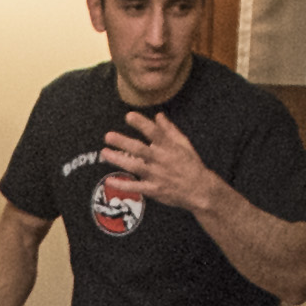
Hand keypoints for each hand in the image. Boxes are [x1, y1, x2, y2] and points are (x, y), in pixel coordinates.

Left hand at [104, 108, 218, 212]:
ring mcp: (157, 175)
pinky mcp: (154, 190)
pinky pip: (136, 187)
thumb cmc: (192, 165)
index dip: (141, 123)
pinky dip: (123, 184)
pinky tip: (109, 181)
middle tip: (108, 136)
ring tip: (105, 152)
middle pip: (140, 149)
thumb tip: (158, 116)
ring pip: (135, 167)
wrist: (200, 190)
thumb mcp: (184, 144)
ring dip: (119, 159)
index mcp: (169, 147)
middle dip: (123, 142)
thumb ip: (170, 130)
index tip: (128, 116)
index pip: (154, 132)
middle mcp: (161, 160)